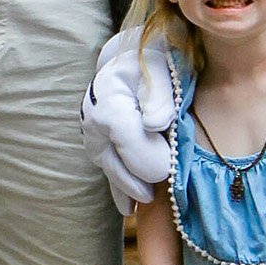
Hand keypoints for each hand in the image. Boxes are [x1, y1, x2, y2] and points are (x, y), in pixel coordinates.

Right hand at [81, 27, 174, 210]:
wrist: (137, 56)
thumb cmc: (155, 59)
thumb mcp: (162, 66)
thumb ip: (160, 94)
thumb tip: (155, 124)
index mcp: (109, 98)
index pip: (128, 139)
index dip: (150, 156)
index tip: (172, 167)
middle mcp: (93, 119)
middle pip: (117, 162)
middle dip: (140, 179)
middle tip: (163, 191)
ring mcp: (94, 135)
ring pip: (112, 171)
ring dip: (131, 188)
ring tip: (151, 202)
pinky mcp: (100, 146)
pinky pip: (109, 172)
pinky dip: (122, 191)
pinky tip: (131, 208)